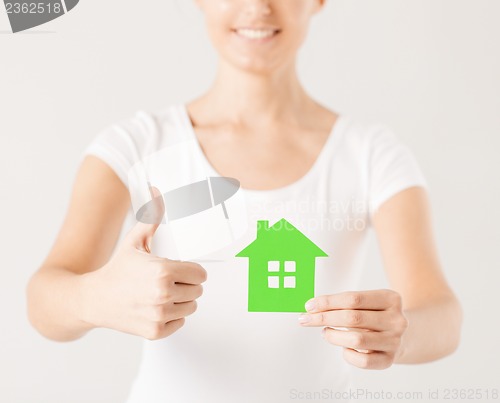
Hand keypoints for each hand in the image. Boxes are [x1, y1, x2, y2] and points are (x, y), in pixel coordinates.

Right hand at [81, 186, 206, 339]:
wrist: (93, 299)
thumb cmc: (117, 269)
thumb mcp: (135, 241)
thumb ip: (151, 217)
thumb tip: (157, 191)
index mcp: (163, 271)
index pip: (201, 274)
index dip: (192, 270)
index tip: (181, 269)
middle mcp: (163, 295)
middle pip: (198, 290)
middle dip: (187, 284)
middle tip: (169, 281)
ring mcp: (159, 315)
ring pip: (191, 307)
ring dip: (181, 300)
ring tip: (163, 293)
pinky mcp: (155, 332)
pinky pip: (180, 323)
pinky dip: (172, 317)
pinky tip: (157, 307)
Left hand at [298, 289, 408, 368]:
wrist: (404, 335)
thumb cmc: (375, 315)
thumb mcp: (367, 302)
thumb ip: (343, 303)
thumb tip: (311, 307)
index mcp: (391, 298)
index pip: (353, 298)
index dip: (328, 302)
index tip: (309, 306)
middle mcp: (396, 320)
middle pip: (352, 318)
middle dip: (324, 318)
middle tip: (305, 319)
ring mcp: (395, 341)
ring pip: (356, 340)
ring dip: (333, 336)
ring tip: (325, 332)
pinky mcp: (390, 360)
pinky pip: (363, 361)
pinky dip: (347, 354)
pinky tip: (344, 348)